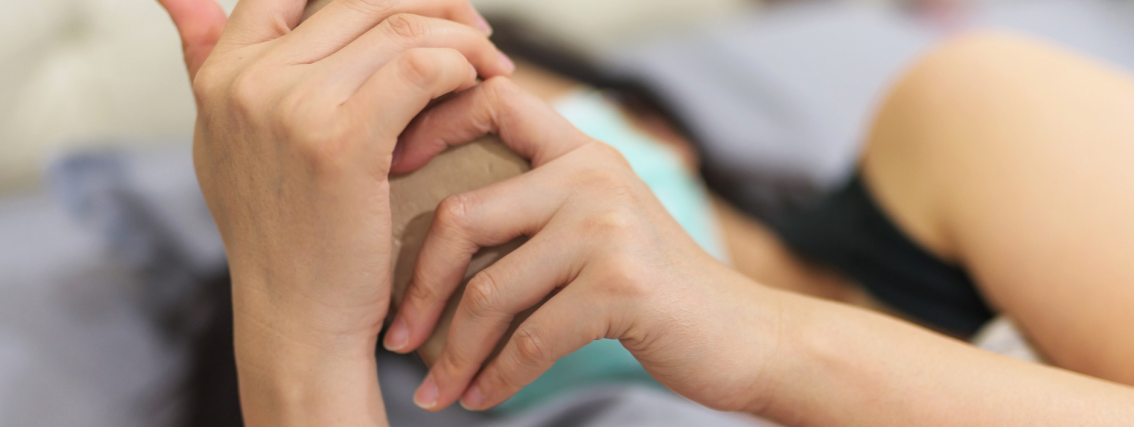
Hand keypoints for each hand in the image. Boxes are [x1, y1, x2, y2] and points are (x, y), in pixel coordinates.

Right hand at [156, 0, 511, 423]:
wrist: (296, 319)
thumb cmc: (279, 235)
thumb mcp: (222, 142)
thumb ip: (203, 61)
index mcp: (222, 75)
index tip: (416, 13)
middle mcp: (248, 81)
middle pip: (359, 1)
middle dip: (431, 7)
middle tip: (475, 32)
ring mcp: (291, 108)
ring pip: (398, 29)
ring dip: (459, 38)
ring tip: (489, 62)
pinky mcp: (341, 142)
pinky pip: (419, 69)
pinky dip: (461, 67)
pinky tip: (477, 87)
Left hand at [384, 77, 791, 412]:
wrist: (745, 335)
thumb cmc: (658, 289)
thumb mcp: (603, 224)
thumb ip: (540, 208)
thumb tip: (438, 237)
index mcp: (582, 152)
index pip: (492, 104)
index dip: (430, 126)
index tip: (388, 177)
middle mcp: (593, 176)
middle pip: (464, 217)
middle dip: (418, 288)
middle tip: (398, 336)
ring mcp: (608, 228)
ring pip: (490, 292)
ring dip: (454, 354)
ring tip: (437, 391)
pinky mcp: (620, 285)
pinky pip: (530, 339)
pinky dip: (497, 378)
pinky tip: (483, 397)